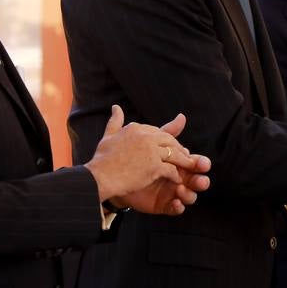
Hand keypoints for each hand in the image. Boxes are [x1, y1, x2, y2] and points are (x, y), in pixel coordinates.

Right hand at [85, 107, 210, 214]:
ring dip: (182, 161)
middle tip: (184, 156)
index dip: (164, 139)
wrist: (99, 177)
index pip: (157, 131)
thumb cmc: (102, 159)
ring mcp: (151, 151)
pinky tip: (177, 180)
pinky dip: (176, 175)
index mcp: (136, 128)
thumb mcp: (108, 136)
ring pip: (174, 153)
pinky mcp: (154, 166)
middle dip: (177, 148)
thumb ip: (115, 121)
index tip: (168, 146)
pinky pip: (171, 169)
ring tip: (187, 167)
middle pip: (168, 140)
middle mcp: (145, 136)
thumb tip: (116, 107)